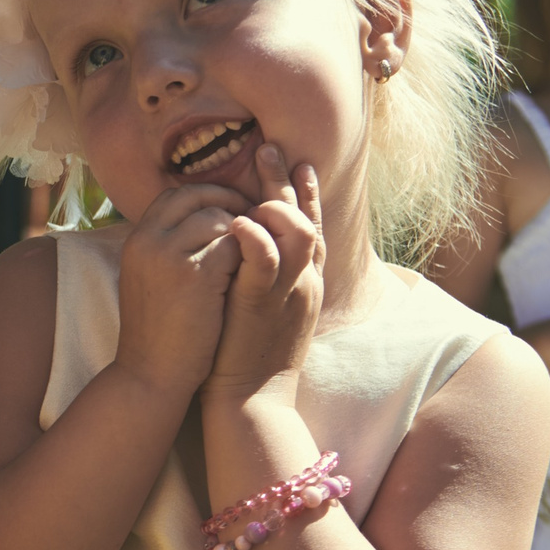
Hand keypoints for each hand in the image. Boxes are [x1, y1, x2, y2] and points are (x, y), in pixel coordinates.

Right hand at [112, 183, 248, 400]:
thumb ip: (167, 249)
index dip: (208, 197)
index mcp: (137, 240)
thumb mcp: (149, 281)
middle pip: (197, 197)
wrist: (151, 376)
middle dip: (230, 204)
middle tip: (254, 220)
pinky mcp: (195, 274)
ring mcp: (169, 255)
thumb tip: (200, 225)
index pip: (176, 196)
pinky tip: (254, 272)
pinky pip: (234, 244)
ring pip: (219, 218)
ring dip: (242, 233)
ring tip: (254, 251)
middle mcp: (148, 240)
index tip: (231, 211)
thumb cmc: (158, 333)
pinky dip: (248, 254)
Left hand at [202, 147, 324, 409]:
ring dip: (276, 197)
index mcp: (305, 285)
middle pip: (305, 220)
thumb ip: (265, 280)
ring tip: (259, 164)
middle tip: (270, 146)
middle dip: (288, 181)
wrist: (252, 403)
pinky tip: (239, 218)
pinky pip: (264, 261)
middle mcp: (304, 285)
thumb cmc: (249, 360)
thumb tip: (252, 253)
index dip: (305, 196)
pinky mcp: (261, 306)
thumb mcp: (266, 312)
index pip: (310, 229)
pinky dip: (254, 236)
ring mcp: (287, 294)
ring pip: (296, 233)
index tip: (298, 163)